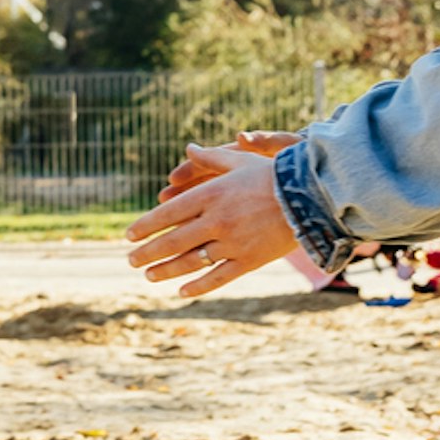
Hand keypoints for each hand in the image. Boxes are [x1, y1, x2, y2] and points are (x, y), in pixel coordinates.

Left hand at [124, 144, 302, 297]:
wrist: (311, 196)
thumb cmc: (273, 174)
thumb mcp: (239, 160)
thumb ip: (210, 158)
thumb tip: (189, 148)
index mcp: (210, 195)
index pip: (167, 214)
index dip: (145, 226)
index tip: (129, 235)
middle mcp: (217, 221)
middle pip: (173, 241)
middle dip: (148, 252)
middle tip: (130, 260)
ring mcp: (232, 243)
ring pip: (191, 262)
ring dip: (166, 270)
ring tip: (148, 276)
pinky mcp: (249, 261)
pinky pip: (218, 277)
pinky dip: (198, 286)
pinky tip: (182, 291)